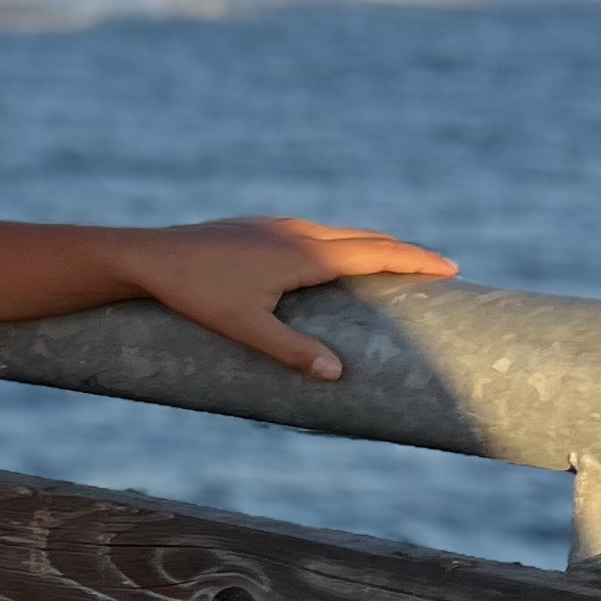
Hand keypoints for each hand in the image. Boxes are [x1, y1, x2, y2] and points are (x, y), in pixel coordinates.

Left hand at [107, 216, 457, 381]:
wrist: (149, 257)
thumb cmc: (196, 294)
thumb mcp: (245, 328)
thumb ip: (292, 351)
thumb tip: (339, 375)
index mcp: (304, 254)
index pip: (375, 253)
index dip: (415, 260)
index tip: (450, 268)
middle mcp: (298, 232)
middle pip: (365, 238)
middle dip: (403, 252)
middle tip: (436, 268)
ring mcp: (278, 225)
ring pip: (340, 232)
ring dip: (372, 245)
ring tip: (394, 262)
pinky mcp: (259, 226)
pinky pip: (315, 231)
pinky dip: (342, 242)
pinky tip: (333, 255)